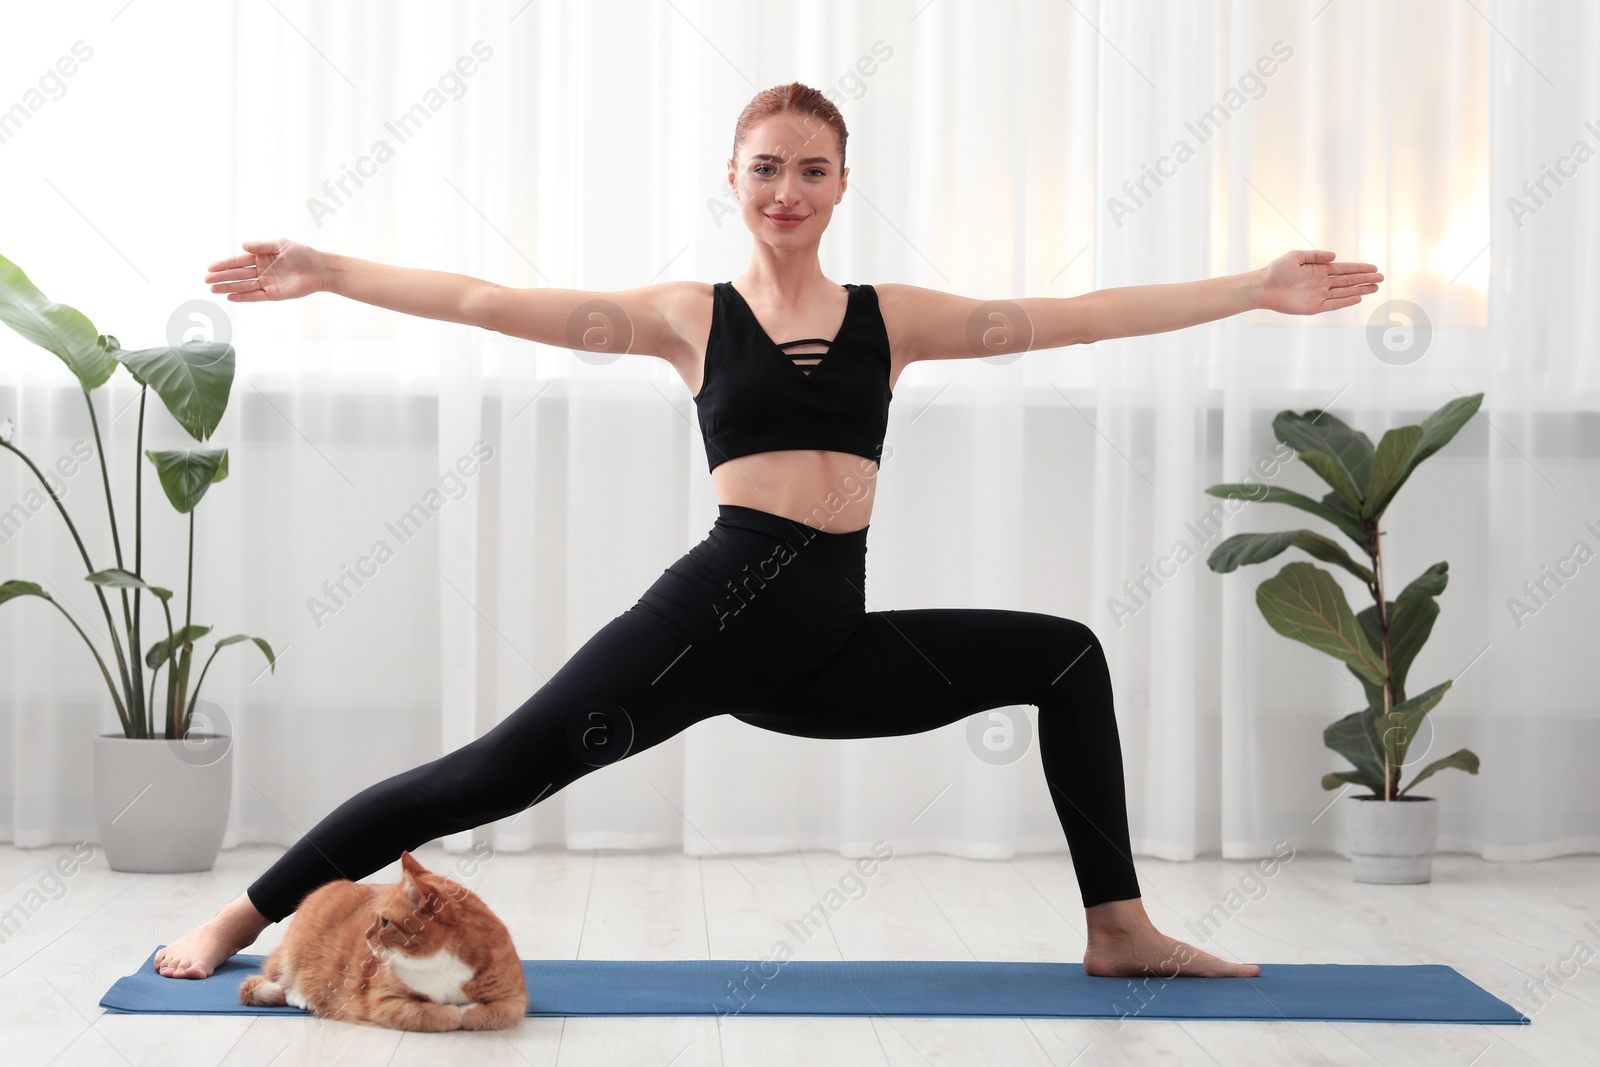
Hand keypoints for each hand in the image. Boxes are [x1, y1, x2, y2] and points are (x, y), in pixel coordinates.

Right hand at [204, 238, 326, 301]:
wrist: (320, 269)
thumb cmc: (303, 254)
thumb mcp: (281, 245)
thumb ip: (261, 246)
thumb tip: (242, 245)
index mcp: (261, 257)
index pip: (239, 261)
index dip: (224, 265)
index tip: (210, 268)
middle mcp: (262, 271)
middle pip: (238, 275)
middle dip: (222, 277)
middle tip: (206, 280)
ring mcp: (267, 283)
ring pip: (244, 286)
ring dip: (228, 287)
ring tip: (213, 289)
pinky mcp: (274, 294)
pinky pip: (256, 296)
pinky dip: (243, 297)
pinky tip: (230, 297)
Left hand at [1256, 249, 1382, 315]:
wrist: (1263, 287)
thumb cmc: (1277, 270)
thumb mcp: (1296, 256)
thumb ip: (1316, 255)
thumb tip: (1334, 256)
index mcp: (1319, 270)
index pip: (1344, 269)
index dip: (1360, 268)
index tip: (1374, 267)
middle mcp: (1322, 282)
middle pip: (1348, 281)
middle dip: (1365, 279)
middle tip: (1381, 278)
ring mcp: (1319, 295)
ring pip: (1344, 292)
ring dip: (1360, 290)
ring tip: (1376, 287)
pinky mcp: (1314, 307)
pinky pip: (1333, 304)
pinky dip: (1346, 301)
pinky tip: (1358, 297)